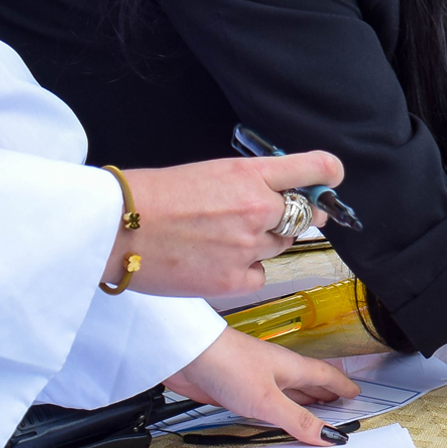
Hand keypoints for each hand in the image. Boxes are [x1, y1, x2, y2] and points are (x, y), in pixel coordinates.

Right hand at [106, 152, 344, 297]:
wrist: (115, 228)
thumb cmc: (155, 196)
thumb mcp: (210, 172)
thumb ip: (251, 181)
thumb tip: (285, 194)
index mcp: (250, 175)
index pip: (314, 168)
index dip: (329, 174)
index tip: (331, 180)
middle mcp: (258, 209)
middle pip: (304, 216)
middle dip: (294, 216)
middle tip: (264, 217)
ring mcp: (248, 246)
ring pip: (280, 246)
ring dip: (262, 243)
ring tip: (220, 238)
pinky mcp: (235, 279)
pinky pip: (260, 275)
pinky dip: (245, 271)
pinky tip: (215, 261)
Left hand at [166, 328, 359, 445]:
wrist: (187, 354)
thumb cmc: (228, 363)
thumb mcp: (269, 400)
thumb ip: (298, 420)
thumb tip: (329, 436)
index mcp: (292, 368)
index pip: (325, 376)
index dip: (341, 385)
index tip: (355, 392)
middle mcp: (276, 371)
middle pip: (308, 383)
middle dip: (324, 393)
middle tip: (338, 403)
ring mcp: (256, 378)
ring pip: (286, 391)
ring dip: (301, 401)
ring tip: (313, 410)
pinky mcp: (236, 388)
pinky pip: (264, 402)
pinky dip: (275, 410)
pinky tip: (271, 415)